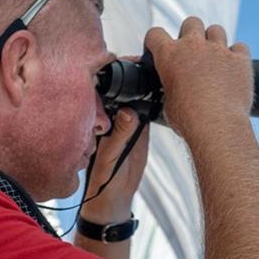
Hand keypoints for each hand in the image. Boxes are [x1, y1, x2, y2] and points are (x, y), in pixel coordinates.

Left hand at [79, 59, 149, 224]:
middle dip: (129, 73)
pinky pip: (147, 110)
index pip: (103, 90)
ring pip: (134, 97)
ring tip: (156, 71)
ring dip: (142, 85)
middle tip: (143, 60)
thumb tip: (129, 112)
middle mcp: (110, 116)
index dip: (111, 73)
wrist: (115, 199)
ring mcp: (126, 120)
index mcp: (96, 118)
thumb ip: (119, 135)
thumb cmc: (102, 179)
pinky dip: (153, 101)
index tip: (122, 60)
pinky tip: (162, 91)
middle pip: (120, 89)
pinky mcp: (140, 128)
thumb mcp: (109, 157)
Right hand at [145, 17, 252, 138]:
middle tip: (192, 52)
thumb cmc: (188, 119)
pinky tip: (234, 67)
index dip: (156, 41)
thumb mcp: (167, 103)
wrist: (216, 126)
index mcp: (169, 56)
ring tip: (214, 58)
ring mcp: (219, 50)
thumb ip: (169, 88)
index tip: (159, 49)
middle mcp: (194, 46)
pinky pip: (240, 47)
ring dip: (214, 40)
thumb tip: (172, 91)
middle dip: (191, 33)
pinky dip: (237, 55)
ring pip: (216, 29)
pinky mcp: (240, 60)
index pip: (155, 33)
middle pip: (191, 22)